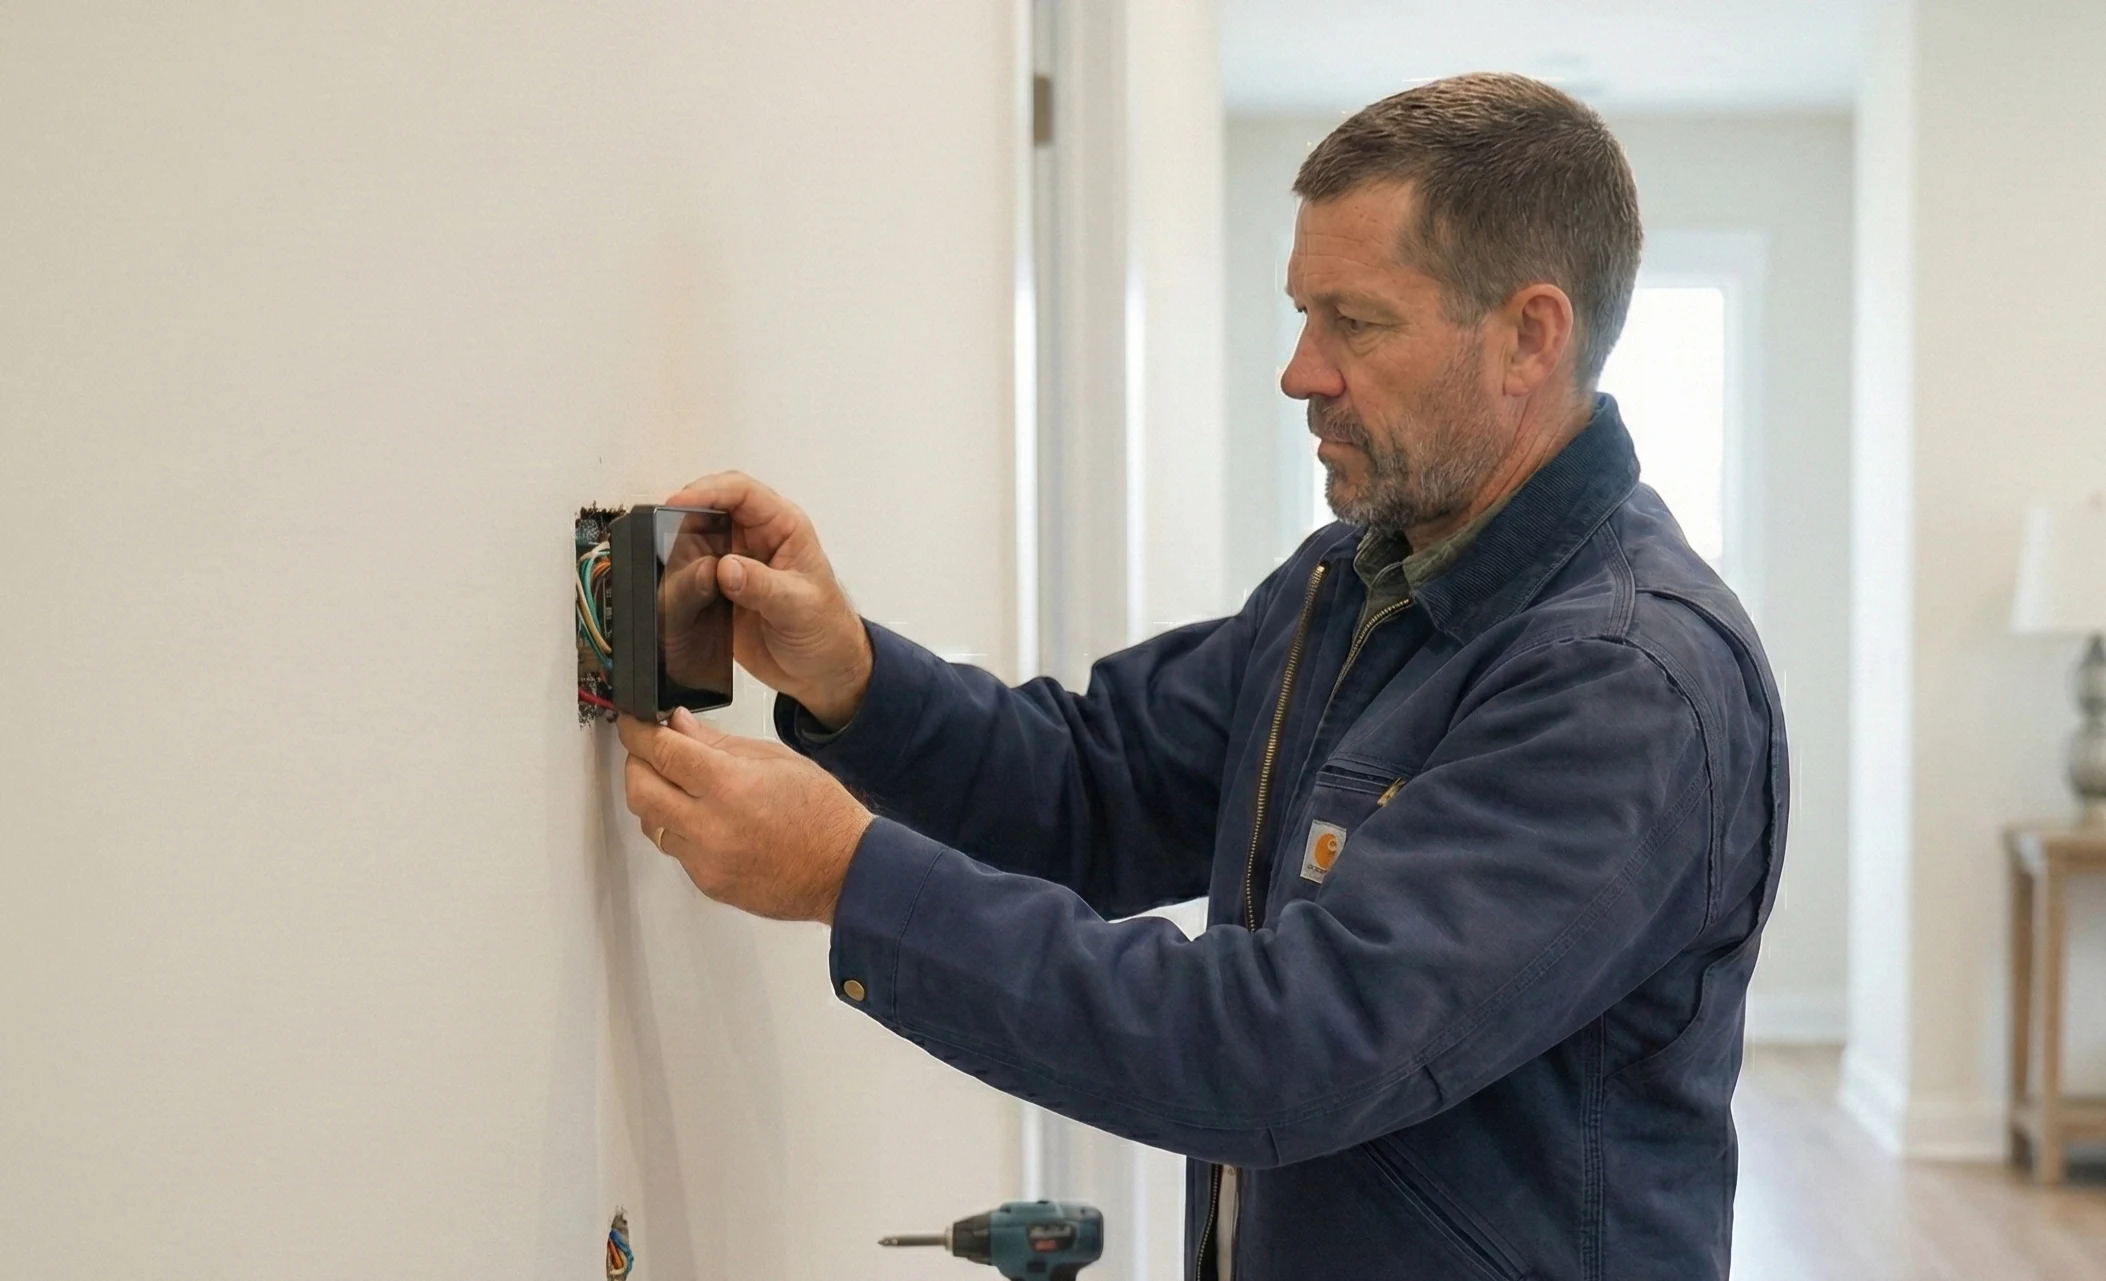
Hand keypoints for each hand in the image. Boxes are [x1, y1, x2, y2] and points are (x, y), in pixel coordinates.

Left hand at [619, 709, 873, 922]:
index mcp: (727, 784)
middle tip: (649, 752)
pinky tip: (706, 821)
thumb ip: (718, 743)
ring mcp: (705, 859)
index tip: (634, 724)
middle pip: (639, 789)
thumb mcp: (774, 759)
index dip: (638, 731)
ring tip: (682, 788)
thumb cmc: (822, 814)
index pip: (659, 750)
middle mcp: (709, 824)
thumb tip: (680, 725)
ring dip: (657, 800)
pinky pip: (676, 851)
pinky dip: (681, 830)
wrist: (844, 870)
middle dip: (637, 764)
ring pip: (651, 823)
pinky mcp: (707, 883)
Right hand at [663, 471, 870, 728]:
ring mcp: (736, 565)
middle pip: (709, 512)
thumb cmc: (827, 630)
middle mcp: (755, 540)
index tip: (678, 503)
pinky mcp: (721, 591)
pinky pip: (691, 578)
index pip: (741, 493)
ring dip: (681, 557)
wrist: (822, 671)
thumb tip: (726, 567)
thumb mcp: (799, 606)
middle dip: (684, 522)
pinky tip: (681, 596)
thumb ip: (762, 586)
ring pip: (694, 544)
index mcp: (783, 528)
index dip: (708, 491)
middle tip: (664, 539)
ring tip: (683, 579)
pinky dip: (681, 583)